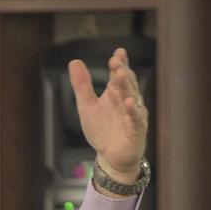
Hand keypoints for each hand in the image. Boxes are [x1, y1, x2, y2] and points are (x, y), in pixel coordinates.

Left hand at [68, 47, 147, 182]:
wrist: (110, 157)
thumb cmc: (102, 129)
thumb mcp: (87, 106)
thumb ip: (82, 85)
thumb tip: (74, 61)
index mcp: (116, 93)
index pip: (119, 74)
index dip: (119, 63)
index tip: (118, 52)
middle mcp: (127, 100)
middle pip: (126, 83)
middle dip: (121, 71)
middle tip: (116, 61)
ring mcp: (133, 115)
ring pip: (132, 98)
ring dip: (126, 86)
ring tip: (120, 75)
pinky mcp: (136, 130)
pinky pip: (136, 119)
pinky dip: (133, 111)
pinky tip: (129, 102)